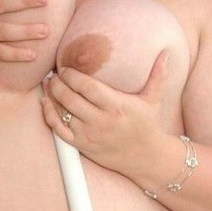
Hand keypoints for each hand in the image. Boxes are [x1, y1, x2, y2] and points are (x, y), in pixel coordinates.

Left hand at [41, 52, 168, 177]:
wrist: (146, 158)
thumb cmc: (148, 125)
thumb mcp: (153, 99)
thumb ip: (157, 75)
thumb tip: (165, 52)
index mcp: (116, 106)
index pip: (86, 86)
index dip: (72, 75)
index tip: (66, 67)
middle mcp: (100, 121)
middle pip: (69, 97)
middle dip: (57, 83)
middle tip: (54, 74)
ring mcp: (89, 135)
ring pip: (61, 112)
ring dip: (51, 96)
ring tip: (49, 84)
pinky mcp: (82, 146)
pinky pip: (58, 130)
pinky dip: (49, 115)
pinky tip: (46, 103)